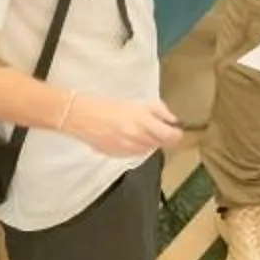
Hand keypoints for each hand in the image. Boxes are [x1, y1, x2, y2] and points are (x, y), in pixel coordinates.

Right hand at [61, 95, 185, 156]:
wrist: (83, 116)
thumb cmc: (108, 106)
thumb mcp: (138, 103)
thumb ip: (159, 111)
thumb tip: (173, 120)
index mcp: (144, 123)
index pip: (171, 137)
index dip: (176, 134)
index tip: (176, 130)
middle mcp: (138, 139)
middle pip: (161, 144)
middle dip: (161, 136)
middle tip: (154, 127)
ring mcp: (129, 150)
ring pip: (148, 150)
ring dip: (148, 142)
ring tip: (137, 130)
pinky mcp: (119, 156)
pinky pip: (135, 154)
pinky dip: (136, 147)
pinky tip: (126, 137)